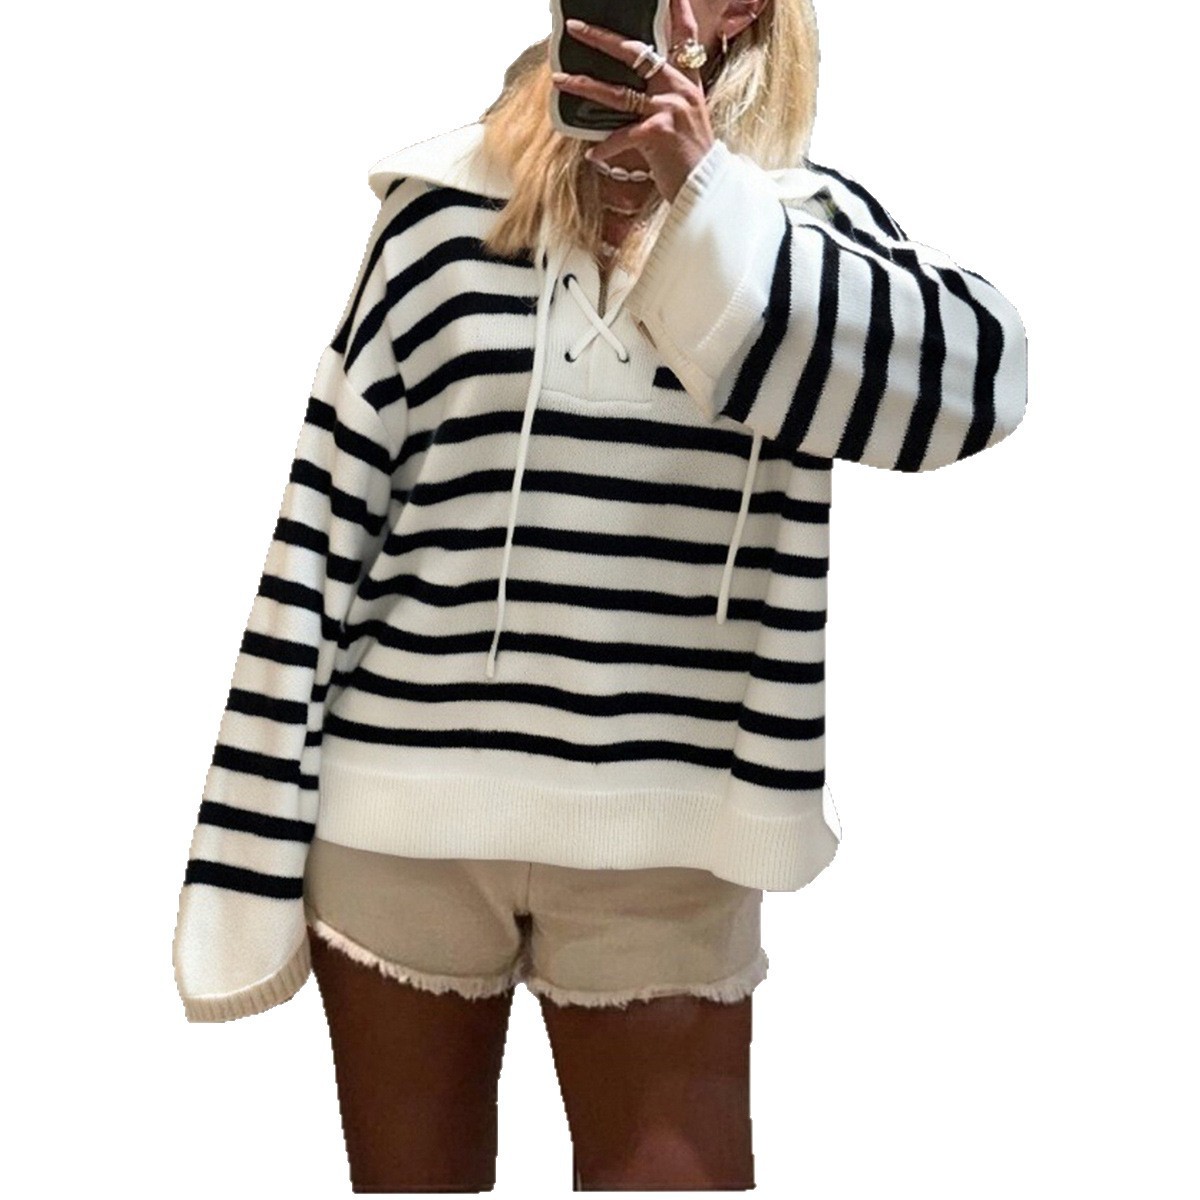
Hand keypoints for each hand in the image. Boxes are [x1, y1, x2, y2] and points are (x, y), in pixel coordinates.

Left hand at [550, 0, 715, 203]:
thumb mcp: (683, 120)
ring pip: (617, 91)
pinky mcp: (657, 132)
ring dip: (584, 86)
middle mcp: (678, 89)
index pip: (685, 37)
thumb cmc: (689, 157)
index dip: (678, 10)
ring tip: (560, 80)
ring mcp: (669, 108)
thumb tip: (631, 92)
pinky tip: (592, 155)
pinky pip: (620, 136)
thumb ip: (662, 99)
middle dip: (602, 39)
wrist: (706, 187)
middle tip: (576, 29)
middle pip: (636, 54)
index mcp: (686, 82)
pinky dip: (604, 148)